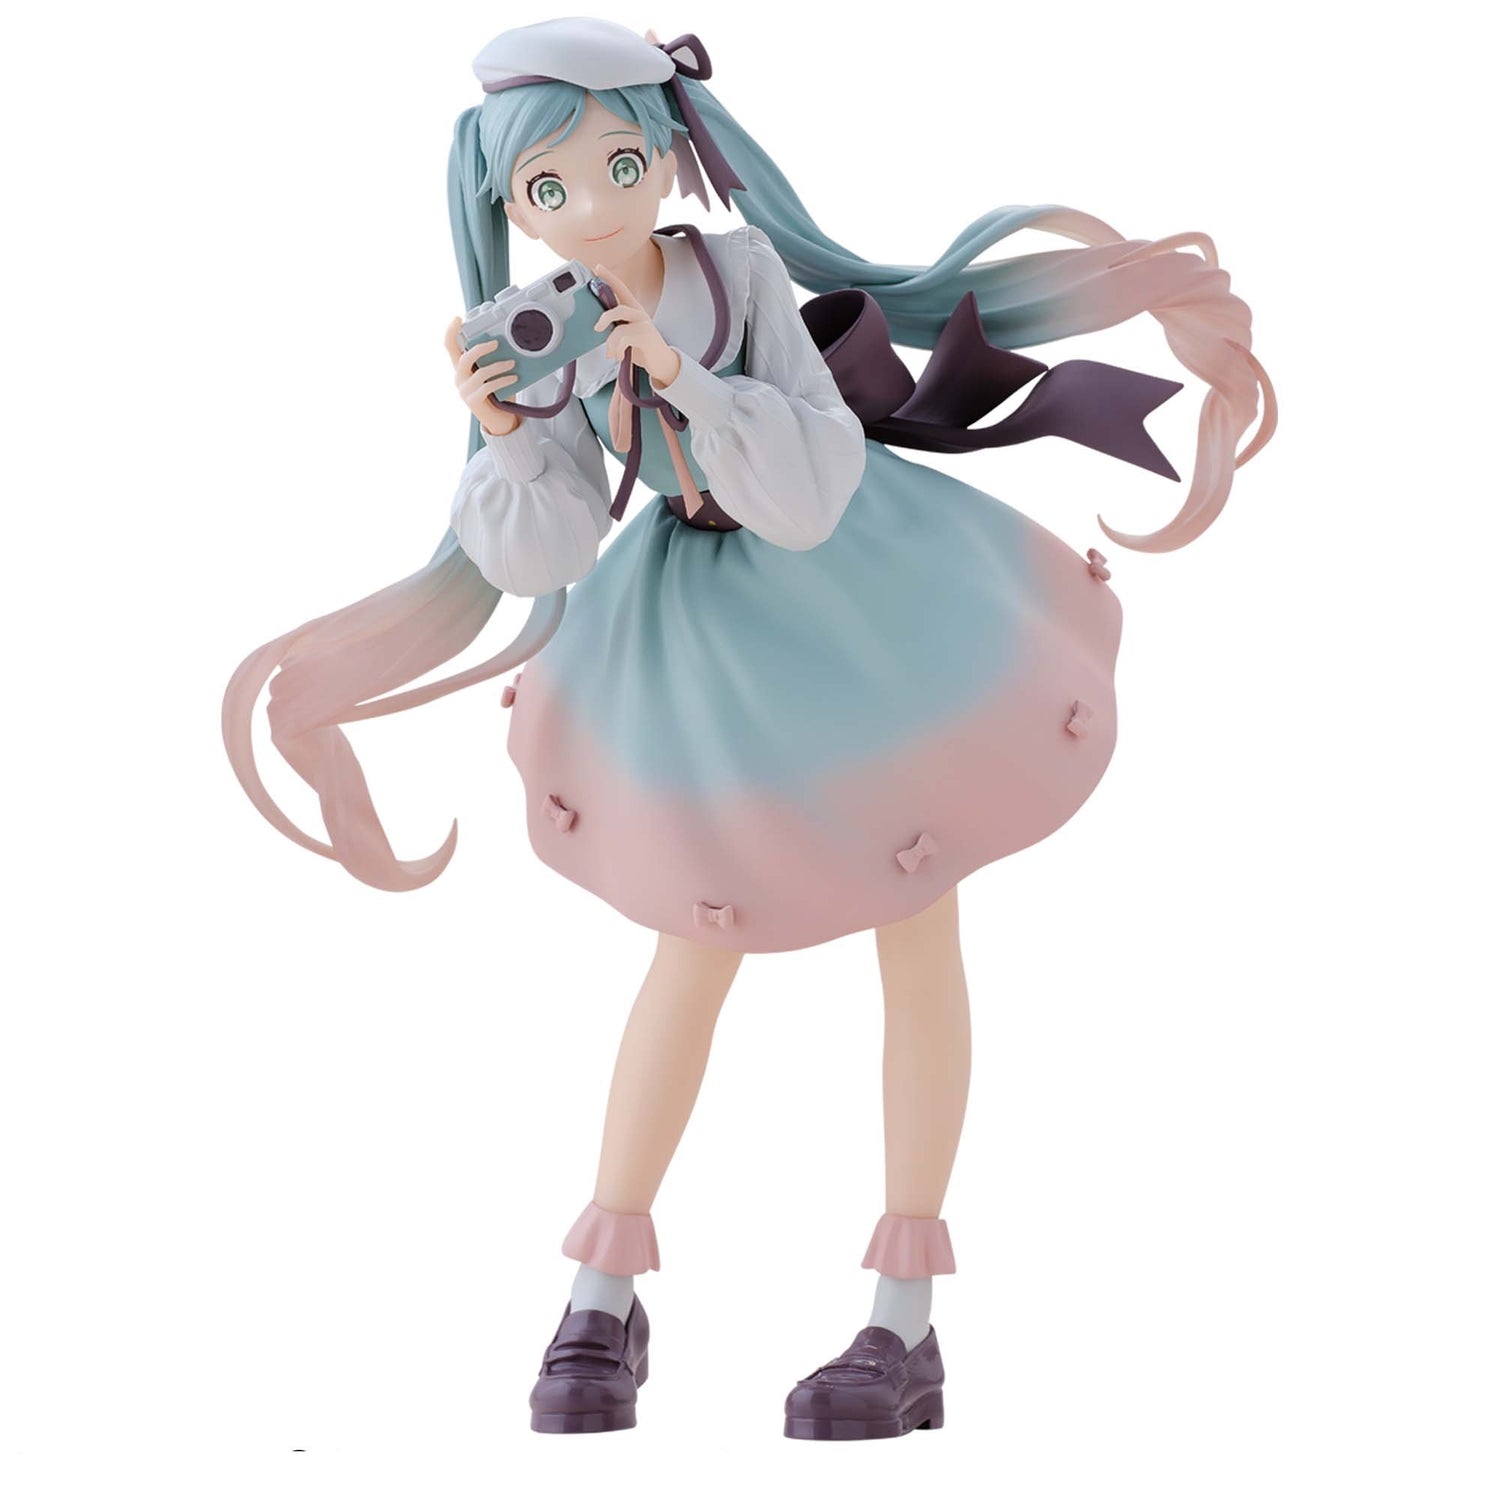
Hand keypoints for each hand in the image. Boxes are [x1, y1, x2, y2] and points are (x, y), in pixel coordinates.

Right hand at [444, 316, 522, 435]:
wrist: (501, 421)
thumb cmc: (499, 394)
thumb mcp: (494, 373)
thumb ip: (494, 360)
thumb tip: (508, 343)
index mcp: (461, 368)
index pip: (449, 347)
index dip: (450, 332)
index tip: (458, 318)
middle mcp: (459, 378)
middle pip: (463, 358)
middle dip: (480, 348)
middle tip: (496, 343)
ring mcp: (464, 391)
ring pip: (479, 372)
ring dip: (498, 366)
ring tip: (513, 364)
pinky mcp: (473, 401)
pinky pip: (488, 386)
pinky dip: (502, 380)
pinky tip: (514, 378)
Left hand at [592, 264, 681, 387]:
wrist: (662, 363)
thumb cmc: (642, 348)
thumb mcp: (628, 333)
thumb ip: (617, 326)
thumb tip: (597, 327)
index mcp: (634, 310)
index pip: (621, 289)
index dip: (609, 277)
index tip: (597, 267)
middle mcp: (640, 314)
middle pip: (619, 309)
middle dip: (605, 319)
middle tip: (597, 329)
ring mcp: (644, 325)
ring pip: (619, 330)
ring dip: (610, 344)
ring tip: (611, 353)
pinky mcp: (646, 337)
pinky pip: (624, 340)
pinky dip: (617, 350)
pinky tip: (619, 356)